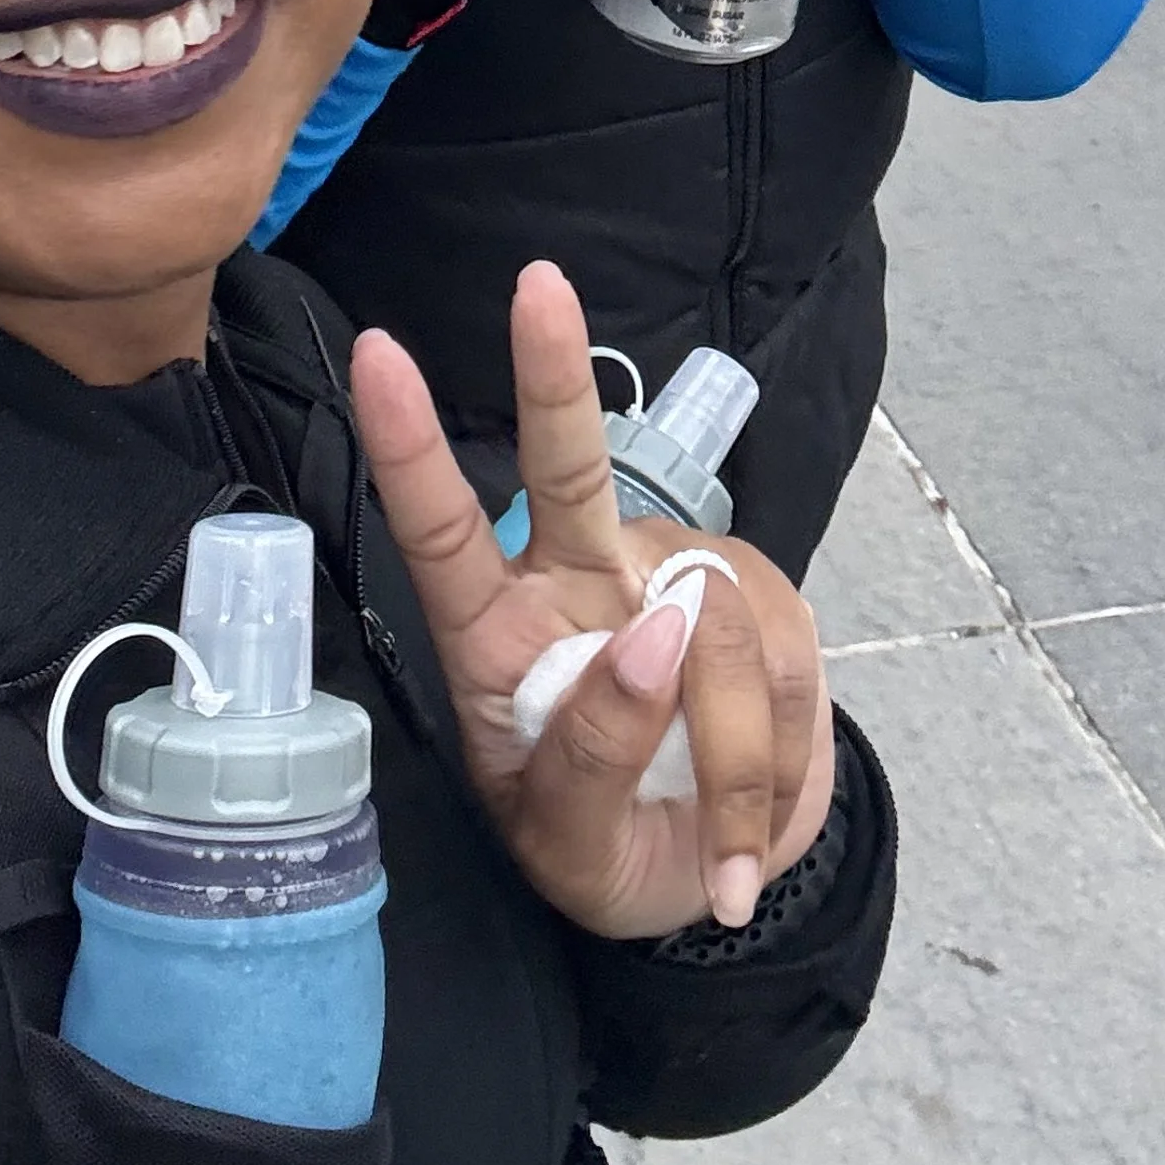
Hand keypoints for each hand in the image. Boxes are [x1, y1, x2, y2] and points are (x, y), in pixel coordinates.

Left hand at [352, 263, 834, 937]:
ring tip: (723, 842)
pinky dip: (779, 762)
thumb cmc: (612, 855)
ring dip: (733, 759)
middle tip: (536, 284)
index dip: (411, 450)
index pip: (442, 538)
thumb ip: (595, 757)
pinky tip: (756, 807)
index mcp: (498, 642)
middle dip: (552, 373)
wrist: (722, 880)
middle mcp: (577, 585)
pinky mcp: (764, 598)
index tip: (378, 355)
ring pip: (711, 631)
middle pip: (564, 467)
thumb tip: (657, 631)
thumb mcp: (575, 849)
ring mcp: (673, 580)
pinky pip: (786, 661)